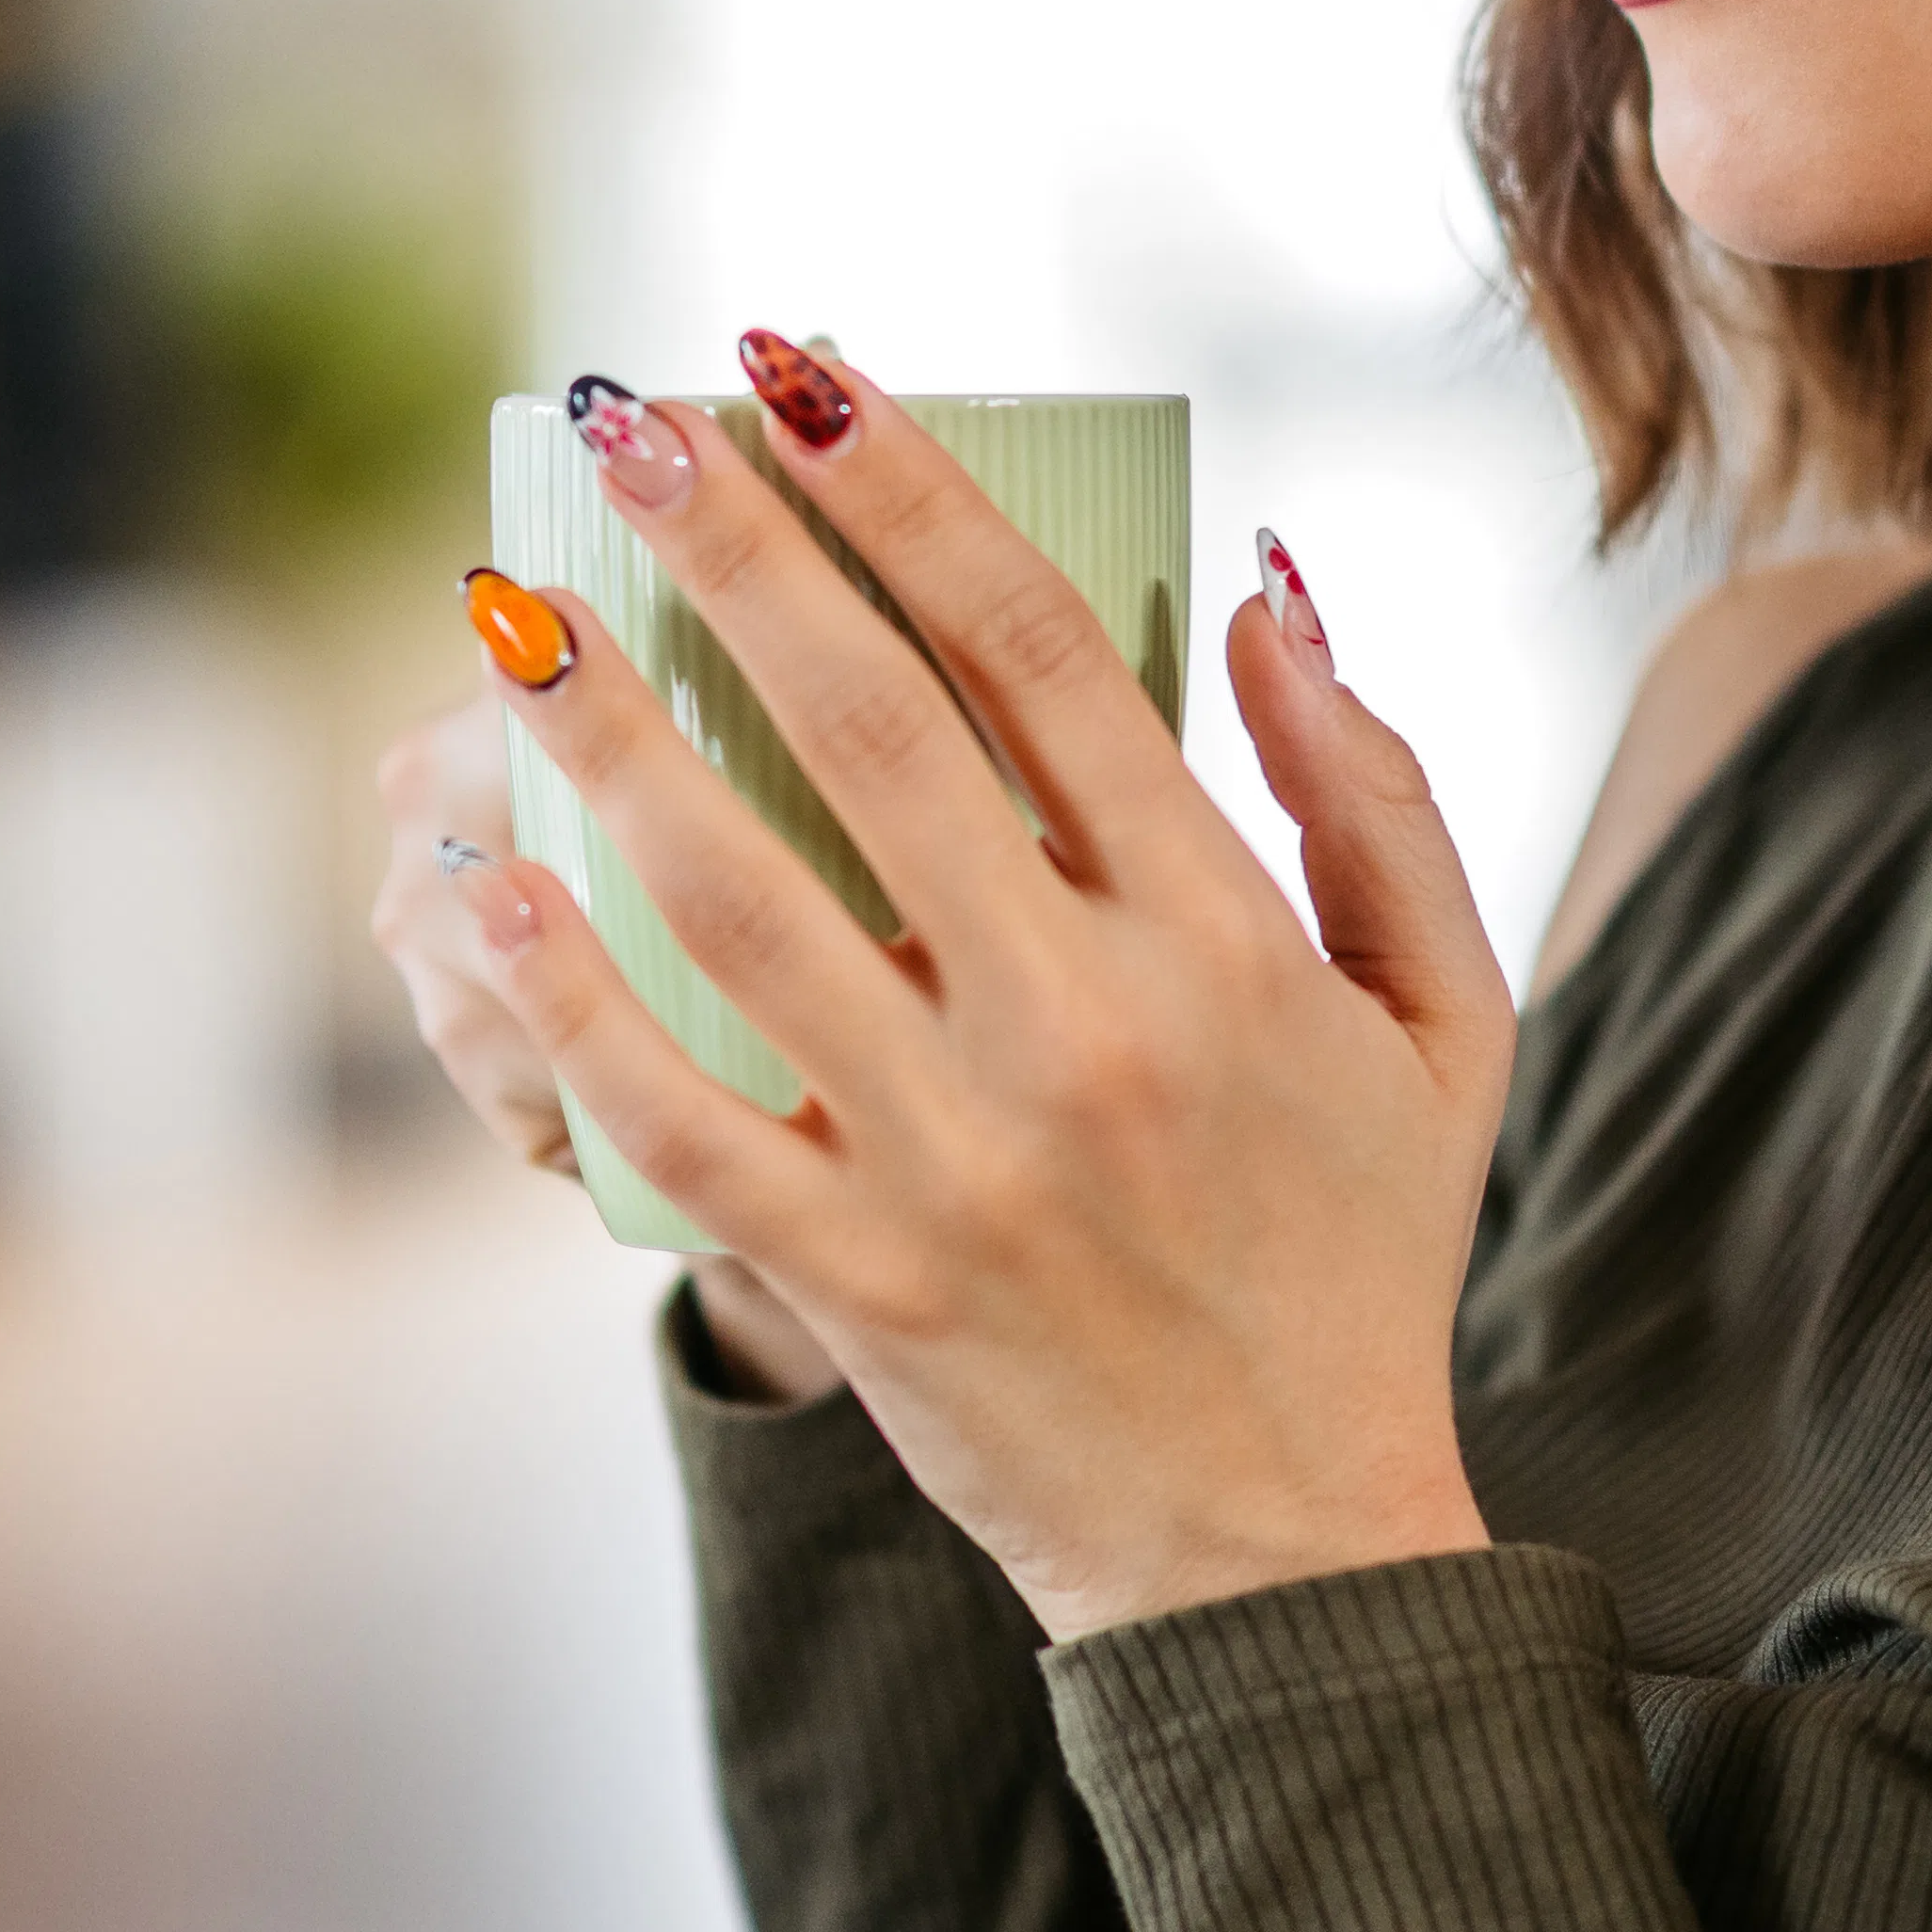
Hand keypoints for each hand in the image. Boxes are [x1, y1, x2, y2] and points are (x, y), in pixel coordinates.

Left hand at [448, 351, 1513, 1637]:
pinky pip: (682, 1113)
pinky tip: (486, 879)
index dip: (914, 495)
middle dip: (739, 557)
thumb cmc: (1358, 1257)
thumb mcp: (1445, 1019)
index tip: (805, 376)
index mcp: (1223, 937)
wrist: (1286, 1555)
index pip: (1045, 653)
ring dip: (615, 740)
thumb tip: (1265, 586)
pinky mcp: (861, 1271)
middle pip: (876, 732)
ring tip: (512, 612)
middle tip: (627, 421)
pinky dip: (570, 998)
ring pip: (748, 900)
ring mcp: (959, 1152)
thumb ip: (1373, 792)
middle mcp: (1085, 1023)